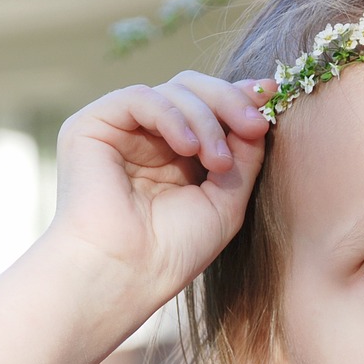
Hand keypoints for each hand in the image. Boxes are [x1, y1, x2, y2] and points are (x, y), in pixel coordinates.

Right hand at [50, 71, 273, 306]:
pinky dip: (172, 116)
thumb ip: (245, 156)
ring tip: (219, 162)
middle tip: (256, 125)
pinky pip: (140, 98)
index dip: (240, 97)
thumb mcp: (227, 200)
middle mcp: (148, 137)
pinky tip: (189, 148)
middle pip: (193, 89)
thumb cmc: (174, 250)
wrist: (126, 274)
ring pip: (173, 91)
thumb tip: (260, 111)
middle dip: (230, 102)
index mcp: (176, 153)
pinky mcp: (91, 126)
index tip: (272, 95)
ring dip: (207, 120)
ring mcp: (120, 130)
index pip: (209, 107)